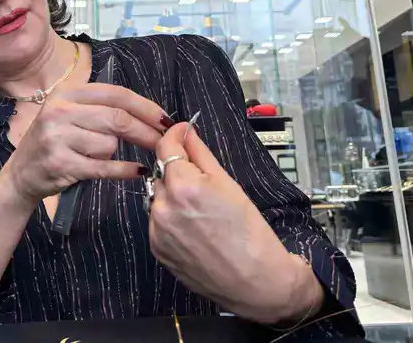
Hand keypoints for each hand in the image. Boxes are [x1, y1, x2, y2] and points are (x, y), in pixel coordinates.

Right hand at [2, 84, 167, 205]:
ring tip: (97, 156)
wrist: (21, 174)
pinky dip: (124, 171)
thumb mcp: (70, 114)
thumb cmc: (54, 142)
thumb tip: (149, 113)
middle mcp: (60, 111)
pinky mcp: (61, 164)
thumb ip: (101, 108)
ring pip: (109, 143)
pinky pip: (105, 167)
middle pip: (117, 118)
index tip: (165, 119)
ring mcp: (58, 137)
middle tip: (163, 142)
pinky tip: (136, 171)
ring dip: (114, 153)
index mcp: (66, 94)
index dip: (145, 106)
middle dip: (145, 131)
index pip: (116, 94)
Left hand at [148, 123, 322, 324]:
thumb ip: (200, 153)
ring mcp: (157, 230)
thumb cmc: (248, 232)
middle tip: (203, 181)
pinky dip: (171, 218)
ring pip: (158, 197)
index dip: (174, 135)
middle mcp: (163, 207)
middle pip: (161, 172)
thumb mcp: (227, 183)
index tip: (182, 132)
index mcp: (183, 186)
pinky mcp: (157, 248)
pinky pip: (158, 221)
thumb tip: (186, 131)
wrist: (255, 281)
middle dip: (177, 170)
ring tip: (201, 210)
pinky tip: (194, 227)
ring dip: (173, 195)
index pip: (165, 147)